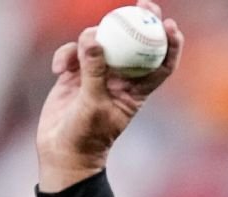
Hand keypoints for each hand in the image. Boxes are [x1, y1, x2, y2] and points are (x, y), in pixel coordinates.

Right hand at [36, 0, 183, 191]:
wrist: (61, 151)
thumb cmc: (86, 135)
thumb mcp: (92, 103)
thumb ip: (94, 70)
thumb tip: (94, 37)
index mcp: (136, 91)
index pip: (161, 65)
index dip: (170, 44)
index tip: (170, 25)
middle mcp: (120, 80)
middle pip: (135, 45)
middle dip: (140, 22)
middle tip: (143, 4)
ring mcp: (97, 75)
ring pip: (100, 44)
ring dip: (89, 41)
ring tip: (76, 56)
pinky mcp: (75, 74)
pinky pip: (74, 53)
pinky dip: (65, 55)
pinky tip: (57, 69)